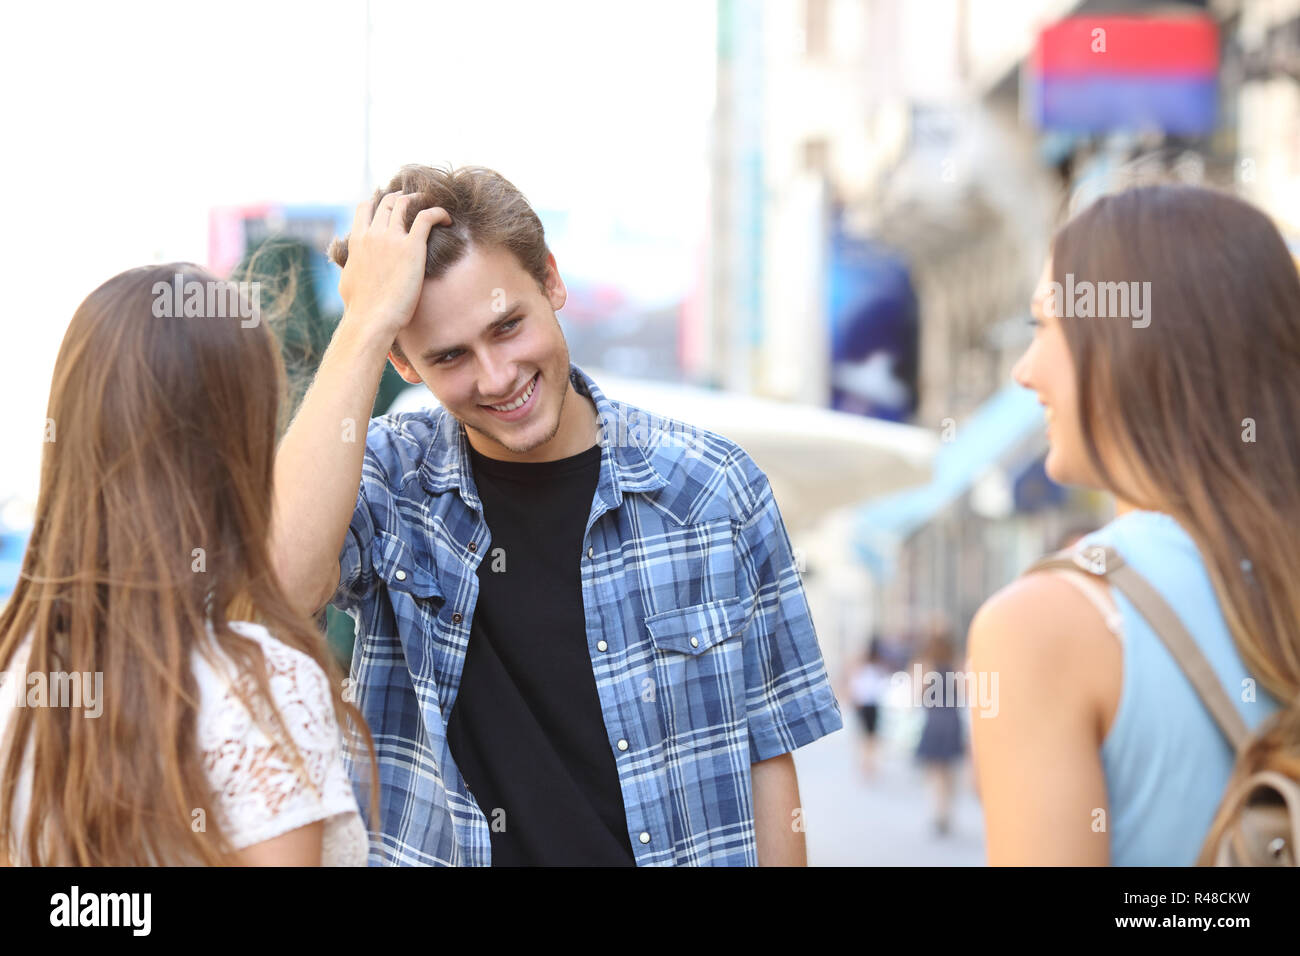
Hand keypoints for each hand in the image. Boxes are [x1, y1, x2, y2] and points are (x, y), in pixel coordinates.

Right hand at [337, 191, 450, 338]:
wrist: (372, 319)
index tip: (392, 207)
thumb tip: (350, 267)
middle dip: (402, 198)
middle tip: (416, 205)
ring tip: (431, 206)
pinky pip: (427, 217)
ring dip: (419, 200)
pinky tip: (447, 219)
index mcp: (357, 241)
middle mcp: (373, 234)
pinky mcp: (412, 247)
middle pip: (388, 201)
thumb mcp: (347, 281)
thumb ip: (351, 266)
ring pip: (405, 203)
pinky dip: (438, 212)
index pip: (365, 207)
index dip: (379, 202)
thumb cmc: (360, 308)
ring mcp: (392, 238)